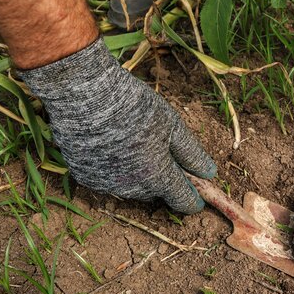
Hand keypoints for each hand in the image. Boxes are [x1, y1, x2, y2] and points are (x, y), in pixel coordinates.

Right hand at [20, 38, 215, 213]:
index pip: (182, 201)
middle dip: (163, 179)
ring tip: (132, 141)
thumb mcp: (172, 126)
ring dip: (138, 174)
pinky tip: (111, 144)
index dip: (192, 199)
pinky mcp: (84, 177)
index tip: (197, 195)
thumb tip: (209, 174)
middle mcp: (131, 188)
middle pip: (156, 192)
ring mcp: (105, 184)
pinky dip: (114, 168)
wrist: (83, 93)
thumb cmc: (134, 106)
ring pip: (132, 187)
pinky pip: (108, 179)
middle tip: (159, 149)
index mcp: (157, 177)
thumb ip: (192, 154)